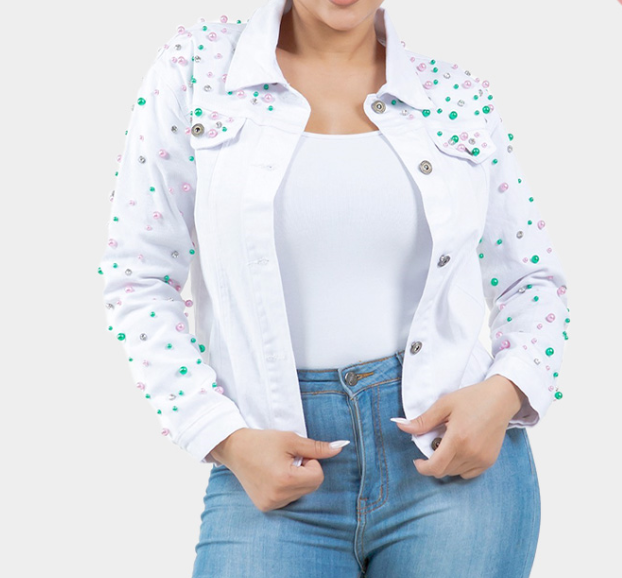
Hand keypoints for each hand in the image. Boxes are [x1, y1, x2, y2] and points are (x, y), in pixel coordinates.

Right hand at [210, 428, 349, 511]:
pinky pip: (289, 498)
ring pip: (301, 493)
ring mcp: (271, 504)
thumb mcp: (291, 440)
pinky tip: (272, 476)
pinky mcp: (266, 507)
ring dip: (296, 479)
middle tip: (287, 459)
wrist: (234, 448)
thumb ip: (317, 447)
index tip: (296, 454)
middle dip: (305, 471)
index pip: (318, 476)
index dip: (311, 462)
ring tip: (277, 467)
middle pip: (312, 487)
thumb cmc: (263, 441)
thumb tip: (341, 447)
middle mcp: (279, 496)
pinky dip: (286, 487)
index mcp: (286, 480)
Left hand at [393, 375, 525, 479]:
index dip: (422, 468)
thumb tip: (401, 426)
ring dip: (446, 464)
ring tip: (448, 443)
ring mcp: (482, 459)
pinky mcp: (489, 461)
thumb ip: (423, 421)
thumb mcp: (444, 405)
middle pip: (443, 471)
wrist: (501, 399)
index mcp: (458, 439)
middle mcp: (471, 453)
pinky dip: (459, 467)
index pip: (435, 467)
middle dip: (433, 462)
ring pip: (455, 472)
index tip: (417, 461)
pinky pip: (468, 474)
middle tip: (434, 443)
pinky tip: (459, 451)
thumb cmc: (472, 399)